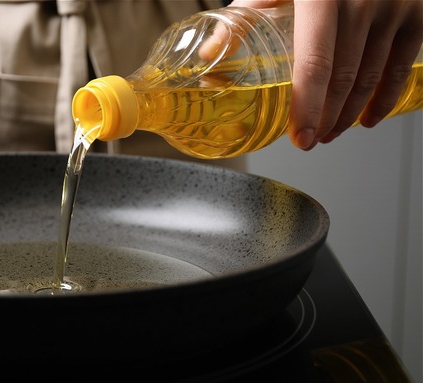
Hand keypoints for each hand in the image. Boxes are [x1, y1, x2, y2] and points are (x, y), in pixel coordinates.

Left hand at [229, 0, 422, 149]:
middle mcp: (363, 2)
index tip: (301, 136)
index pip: (315, 63)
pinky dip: (386, 98)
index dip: (308, 106)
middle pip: (344, 78)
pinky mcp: (416, 14)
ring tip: (331, 132)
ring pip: (372, 77)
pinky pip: (403, 65)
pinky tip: (369, 118)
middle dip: (326, 117)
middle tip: (309, 140)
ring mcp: (395, 8)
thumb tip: (208, 55)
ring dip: (350, 114)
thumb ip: (244, 16)